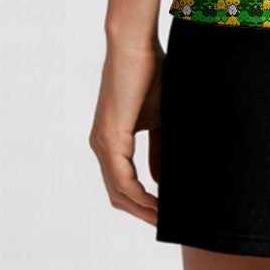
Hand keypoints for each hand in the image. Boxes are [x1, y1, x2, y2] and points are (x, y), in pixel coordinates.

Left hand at [89, 36, 164, 223]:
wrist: (136, 45)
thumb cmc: (150, 72)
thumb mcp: (159, 118)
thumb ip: (159, 149)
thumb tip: (162, 180)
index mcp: (111, 140)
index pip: (123, 184)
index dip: (142, 202)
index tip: (165, 213)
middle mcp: (101, 146)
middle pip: (118, 195)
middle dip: (142, 213)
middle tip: (167, 224)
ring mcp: (102, 143)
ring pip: (119, 192)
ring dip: (141, 209)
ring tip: (165, 218)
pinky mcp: (109, 138)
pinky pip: (122, 179)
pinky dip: (139, 195)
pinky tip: (156, 202)